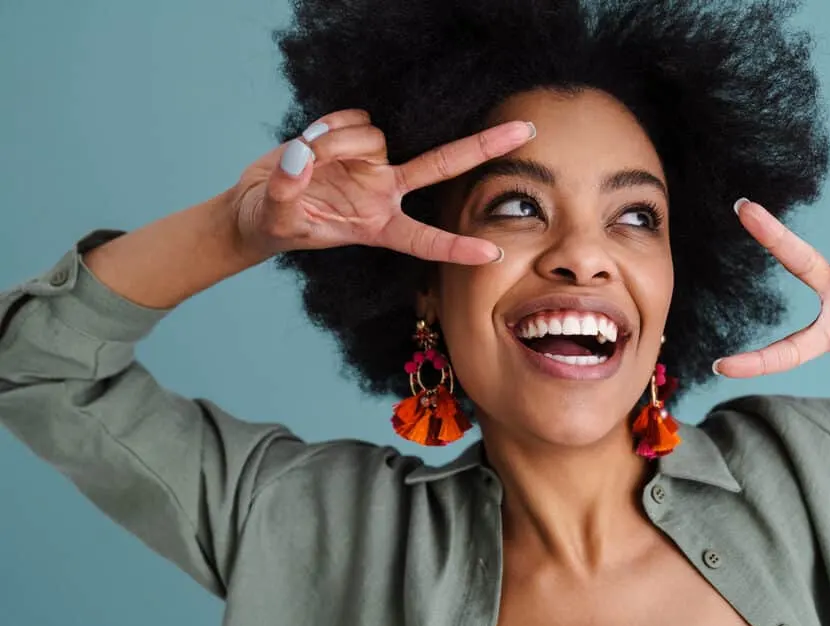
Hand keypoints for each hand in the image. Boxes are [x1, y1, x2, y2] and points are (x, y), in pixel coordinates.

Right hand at [230, 109, 533, 263]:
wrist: (256, 203)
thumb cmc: (275, 224)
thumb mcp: (278, 219)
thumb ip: (289, 192)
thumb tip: (302, 157)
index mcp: (377, 225)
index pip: (423, 239)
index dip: (455, 247)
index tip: (492, 255)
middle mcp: (384, 191)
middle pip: (441, 165)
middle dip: (483, 147)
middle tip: (526, 131)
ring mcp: (373, 162)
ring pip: (375, 136)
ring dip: (335, 145)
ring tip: (304, 162)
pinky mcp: (354, 136)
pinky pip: (353, 118)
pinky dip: (327, 128)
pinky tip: (307, 145)